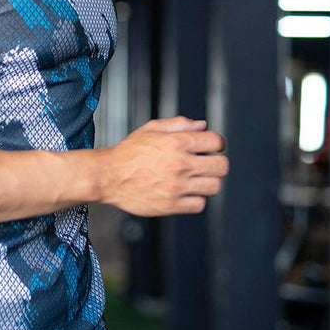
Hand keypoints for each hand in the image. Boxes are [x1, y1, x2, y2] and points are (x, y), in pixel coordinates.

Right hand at [102, 116, 228, 216]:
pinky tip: (185, 192)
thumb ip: (178, 124)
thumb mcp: (151, 129)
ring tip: (195, 180)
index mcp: (176, 142)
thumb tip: (202, 126)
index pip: (216, 141)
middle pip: (221, 166)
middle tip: (207, 164)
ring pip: (214, 186)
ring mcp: (176, 186)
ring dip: (207, 182)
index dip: (217, 143)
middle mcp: (180, 164)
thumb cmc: (127, 153)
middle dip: (217, 163)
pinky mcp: (171, 205)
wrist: (107, 176)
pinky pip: (199, 204)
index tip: (212, 147)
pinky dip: (195, 199)